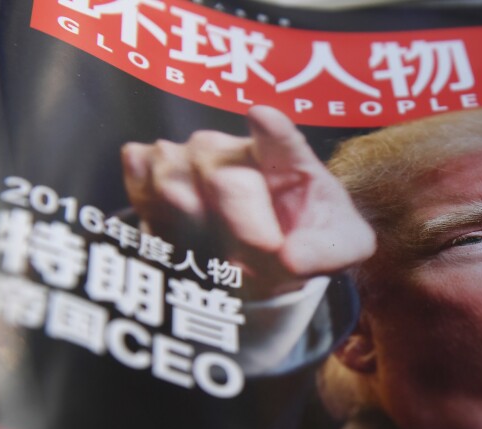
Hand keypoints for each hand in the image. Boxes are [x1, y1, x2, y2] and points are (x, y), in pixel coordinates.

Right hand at [121, 106, 375, 298]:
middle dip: (243, 227)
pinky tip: (182, 242)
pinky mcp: (153, 174)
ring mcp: (189, 158)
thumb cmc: (310, 235)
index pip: (281, 138)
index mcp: (287, 159)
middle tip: (264, 253)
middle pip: (224, 180)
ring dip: (199, 233)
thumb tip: (290, 258)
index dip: (271, 129)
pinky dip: (157, 224)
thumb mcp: (341, 246)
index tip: (261, 118)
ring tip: (228, 256)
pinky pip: (141, 191)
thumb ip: (326, 251)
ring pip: (175, 187)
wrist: (272, 249)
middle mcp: (233, 150)